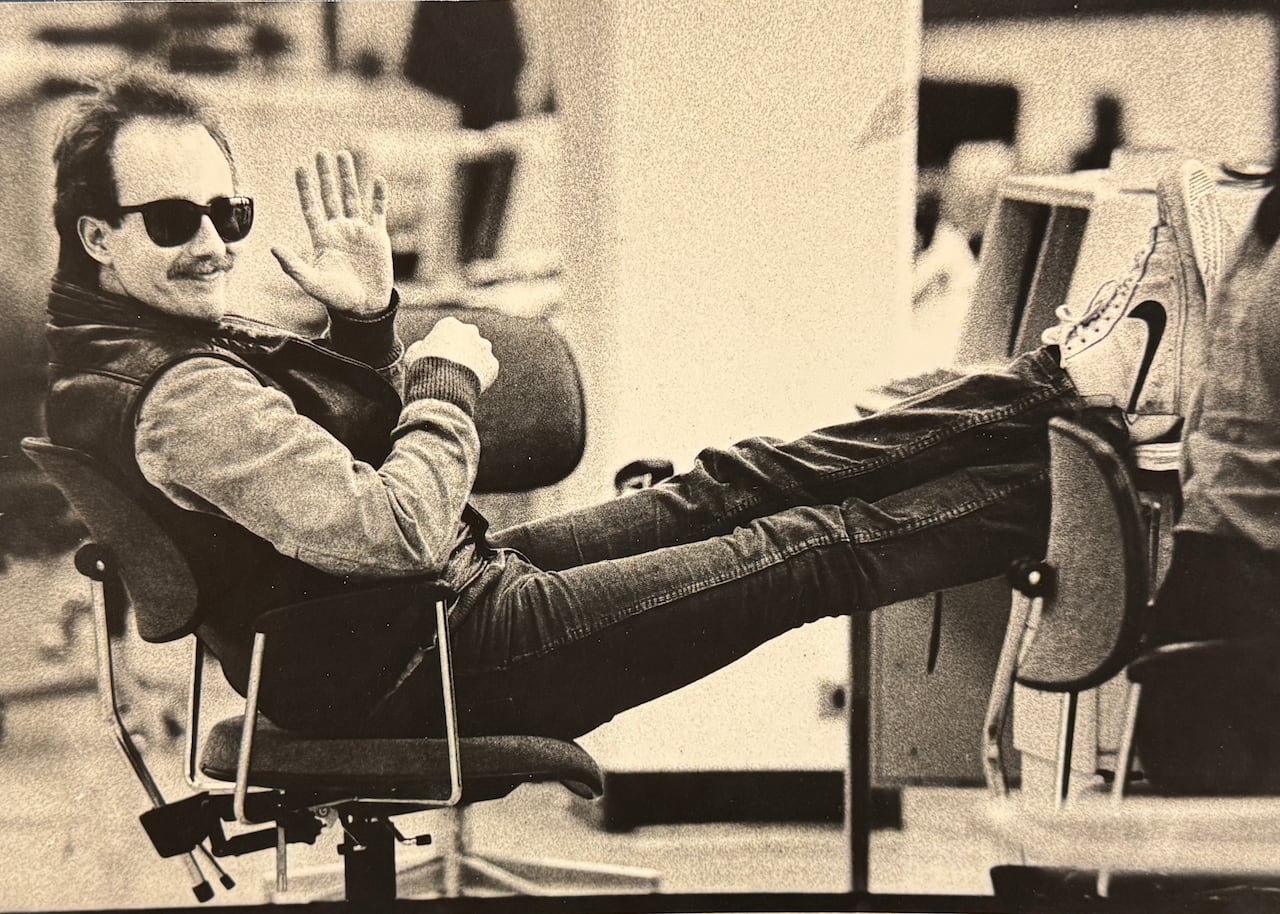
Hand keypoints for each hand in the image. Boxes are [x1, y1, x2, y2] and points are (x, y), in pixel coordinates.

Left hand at [272, 149, 393, 315]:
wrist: (365, 307)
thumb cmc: (337, 298)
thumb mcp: (312, 283)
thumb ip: (293, 265)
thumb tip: (273, 247)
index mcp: (322, 238)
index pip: (311, 206)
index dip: (306, 187)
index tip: (300, 166)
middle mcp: (339, 230)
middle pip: (330, 196)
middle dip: (325, 174)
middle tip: (320, 152)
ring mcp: (358, 231)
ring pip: (352, 197)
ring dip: (348, 177)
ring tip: (344, 155)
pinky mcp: (377, 236)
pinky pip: (378, 211)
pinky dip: (378, 197)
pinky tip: (377, 180)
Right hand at [406, 317, 499, 392]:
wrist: (445, 387)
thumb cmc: (425, 369)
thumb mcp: (413, 354)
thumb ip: (420, 346)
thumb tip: (421, 346)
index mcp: (450, 324)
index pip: (448, 330)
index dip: (443, 343)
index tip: (439, 355)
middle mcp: (471, 331)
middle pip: (467, 338)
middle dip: (462, 348)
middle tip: (453, 365)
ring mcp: (484, 347)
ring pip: (480, 352)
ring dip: (474, 360)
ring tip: (461, 376)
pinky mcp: (493, 364)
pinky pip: (487, 368)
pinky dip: (482, 375)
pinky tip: (470, 383)